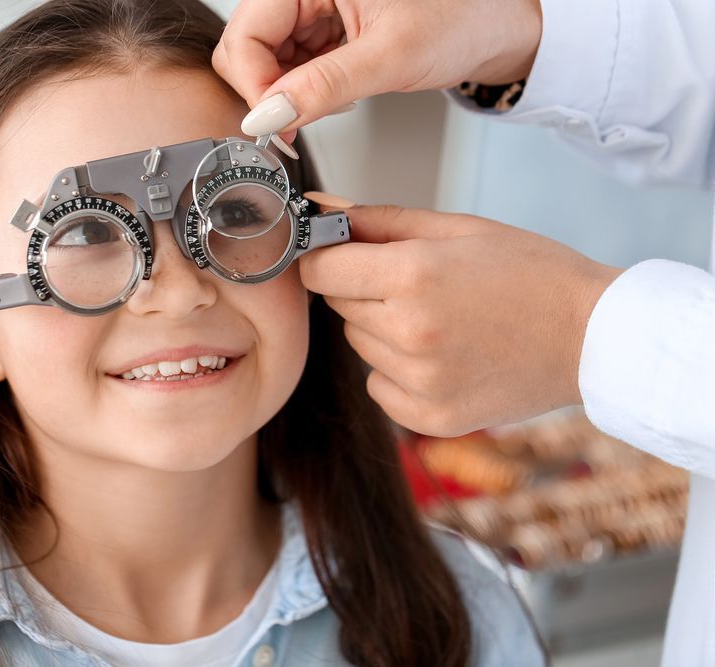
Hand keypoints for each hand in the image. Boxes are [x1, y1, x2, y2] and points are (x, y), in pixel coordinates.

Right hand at [213, 0, 542, 135]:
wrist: (494, 25)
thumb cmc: (460, 19)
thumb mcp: (389, 58)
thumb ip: (322, 88)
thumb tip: (267, 117)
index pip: (247, 35)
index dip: (256, 85)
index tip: (278, 124)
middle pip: (246, 46)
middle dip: (266, 91)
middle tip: (298, 121)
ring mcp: (310, 6)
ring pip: (262, 59)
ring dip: (285, 93)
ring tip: (330, 102)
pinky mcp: (320, 25)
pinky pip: (287, 63)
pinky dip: (301, 89)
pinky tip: (332, 94)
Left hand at [299, 204, 622, 436]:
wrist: (593, 336)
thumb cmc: (531, 273)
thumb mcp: (457, 229)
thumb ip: (378, 220)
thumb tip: (318, 208)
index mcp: (413, 276)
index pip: (319, 269)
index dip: (330, 258)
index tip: (348, 256)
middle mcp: (409, 333)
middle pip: (339, 306)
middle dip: (365, 290)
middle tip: (420, 286)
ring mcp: (420, 381)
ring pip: (359, 345)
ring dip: (383, 330)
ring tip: (441, 321)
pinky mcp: (430, 417)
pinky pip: (379, 386)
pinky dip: (398, 372)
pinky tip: (444, 356)